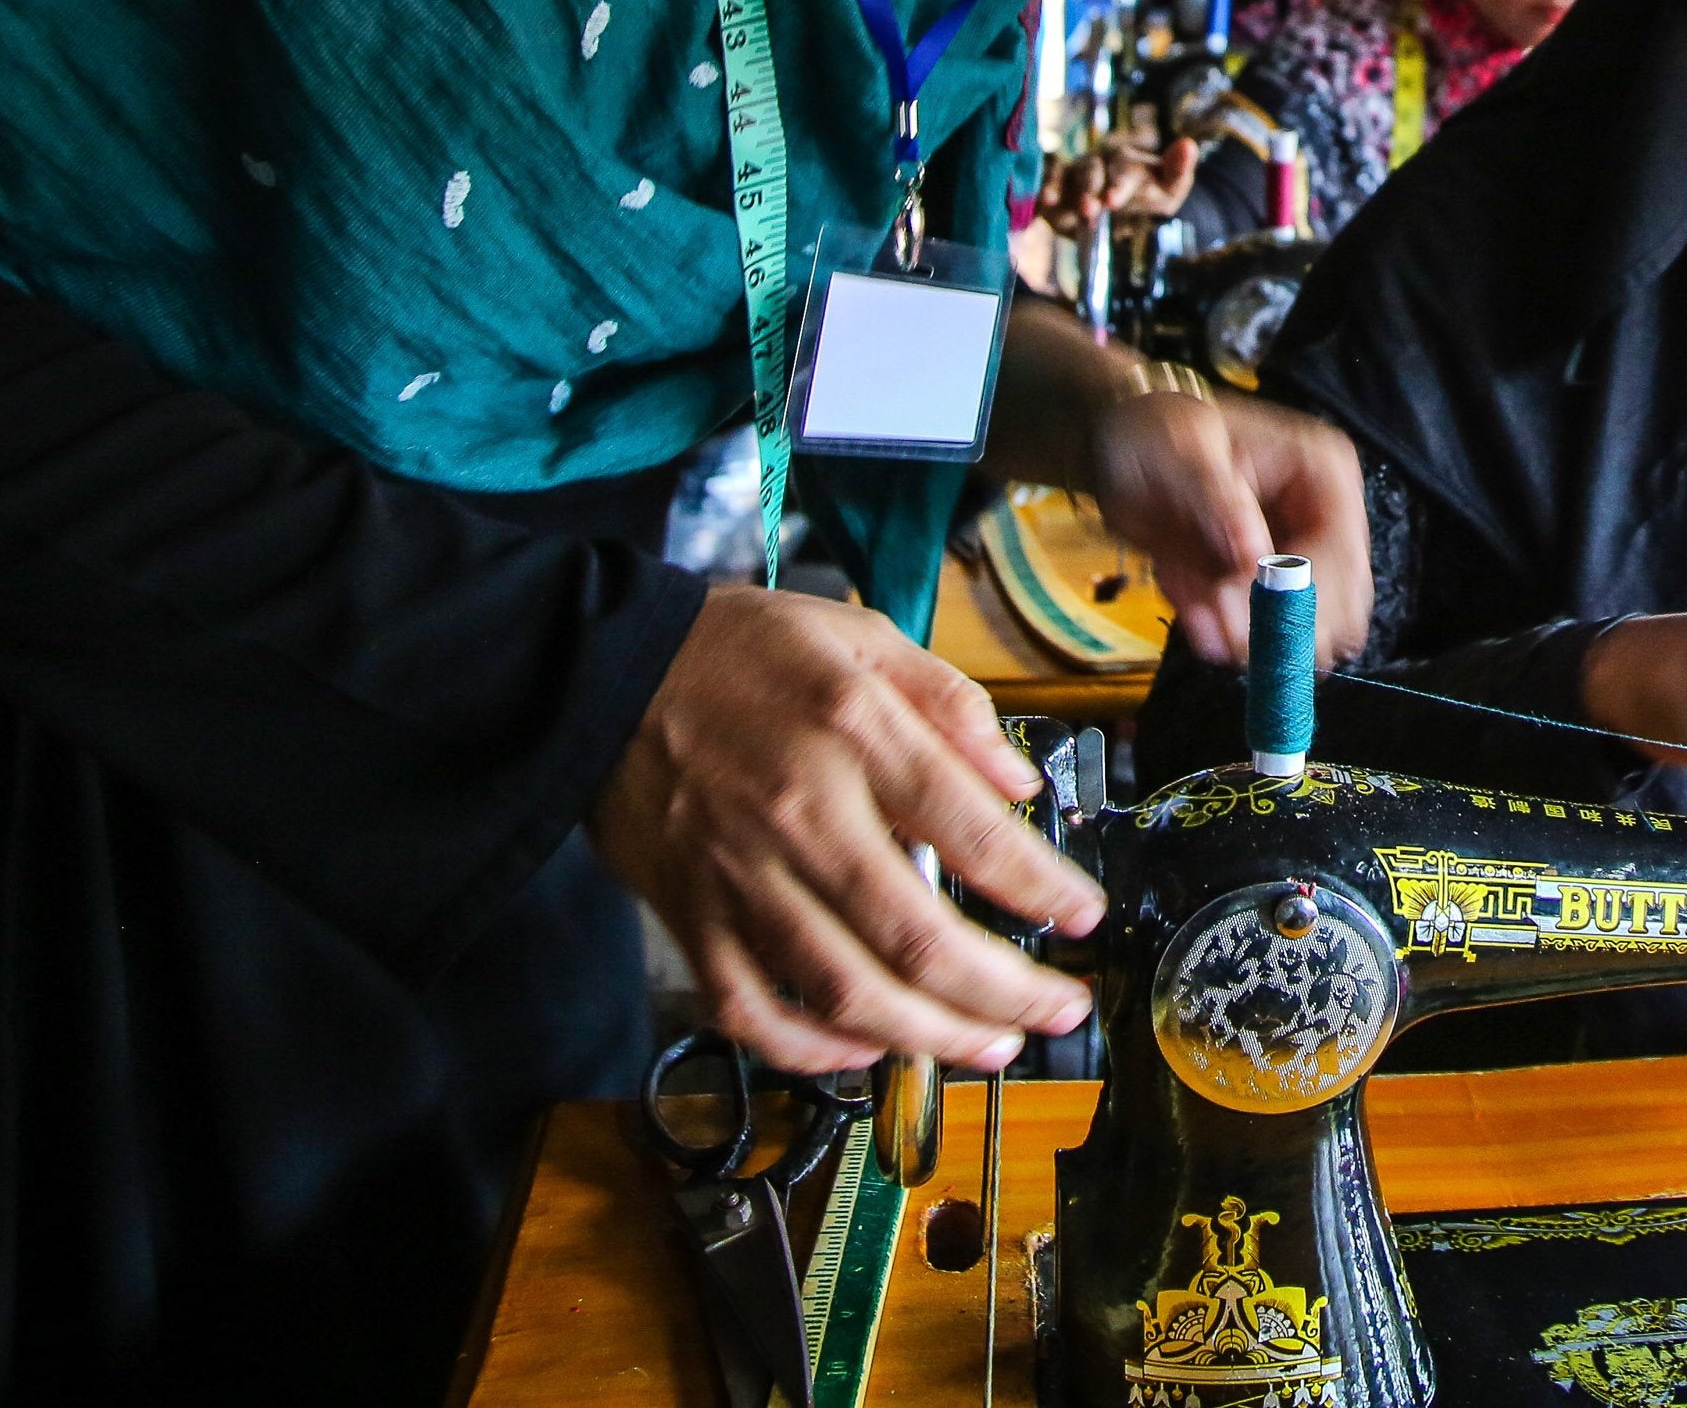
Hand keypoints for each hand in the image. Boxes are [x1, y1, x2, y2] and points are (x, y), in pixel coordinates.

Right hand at [590, 585, 1103, 1075]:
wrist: (602, 671)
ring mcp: (740, 878)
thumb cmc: (740, 651)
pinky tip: (867, 1050)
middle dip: (1005, 993)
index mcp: (854, 733)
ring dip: (930, 1038)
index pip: (971, 832)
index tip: (1084, 914)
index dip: (1041, 887)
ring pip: (844, 993)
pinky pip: (752, 1012)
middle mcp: (800, 816)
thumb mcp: (862, 636)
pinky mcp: (690, 918)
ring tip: (990, 1045)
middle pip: (916, 939)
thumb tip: (1020, 784)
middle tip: (1058, 1009)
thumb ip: (950, 706)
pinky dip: (813, 1050)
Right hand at [1037, 138, 1195, 236]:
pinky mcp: (1055, 186)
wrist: (1121, 211)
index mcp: (1125, 161)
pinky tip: (1040, 202)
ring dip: (1062, 188)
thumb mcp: (1169, 190)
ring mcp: (1073, 173)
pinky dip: (1042, 188)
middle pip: (1091, 170)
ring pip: (1066, 174)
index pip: (1122, 169)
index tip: (1113, 201)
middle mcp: (1097, 162)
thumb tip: (1189, 143)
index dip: (1117, 185)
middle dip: (1090, 189)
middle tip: (1090, 210)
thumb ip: (1179, 171)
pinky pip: (1046, 182)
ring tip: (1059, 205)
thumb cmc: (1147, 196)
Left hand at [1087, 385, 1367, 667]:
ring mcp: (1296, 562)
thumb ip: (1217, 497)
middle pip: (1334, 608)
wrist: (1122, 448)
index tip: (1241, 616)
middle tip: (1210, 620)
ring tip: (1185, 592)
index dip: (1299, 598)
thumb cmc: (1157, 432)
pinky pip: (1255, 635)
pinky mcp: (1264, 592)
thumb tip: (1254, 554)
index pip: (1342, 557)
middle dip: (1270, 624)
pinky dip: (1215, 628)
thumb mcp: (1182, 449)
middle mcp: (1323, 522)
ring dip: (1237, 628)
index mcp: (1323, 475)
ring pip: (1296, 630)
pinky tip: (1181, 591)